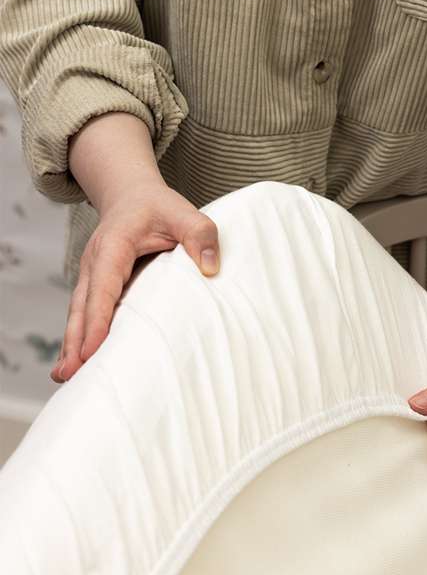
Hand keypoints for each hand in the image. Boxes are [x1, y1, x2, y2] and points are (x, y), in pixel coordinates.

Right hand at [50, 113, 220, 383]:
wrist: (132, 196)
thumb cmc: (159, 207)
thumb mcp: (184, 213)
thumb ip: (201, 234)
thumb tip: (211, 267)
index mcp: (113, 246)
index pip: (104, 286)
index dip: (97, 318)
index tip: (91, 348)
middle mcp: (95, 263)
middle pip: (82, 306)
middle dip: (75, 340)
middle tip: (70, 374)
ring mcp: (92, 275)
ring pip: (79, 313)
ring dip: (73, 344)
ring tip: (67, 377)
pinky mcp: (97, 285)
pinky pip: (86, 313)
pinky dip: (81, 337)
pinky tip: (81, 362)